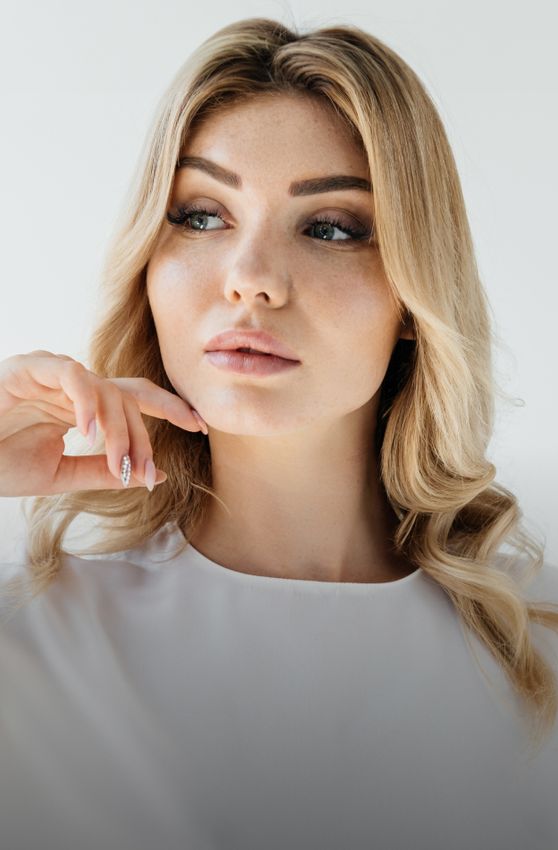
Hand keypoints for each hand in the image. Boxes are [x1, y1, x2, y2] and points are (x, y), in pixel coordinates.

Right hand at [0, 350, 207, 496]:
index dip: (170, 408)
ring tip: (121, 463)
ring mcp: (51, 374)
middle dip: (150, 431)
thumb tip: (148, 474)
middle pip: (129, 396)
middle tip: (151, 469)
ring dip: (120, 430)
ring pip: (107, 389)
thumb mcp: (60, 475)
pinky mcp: (28, 368)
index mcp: (80, 408)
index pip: (134, 400)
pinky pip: (71, 374)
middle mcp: (72, 387)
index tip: (202, 425)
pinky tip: (87, 433)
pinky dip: (86, 402)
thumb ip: (101, 471)